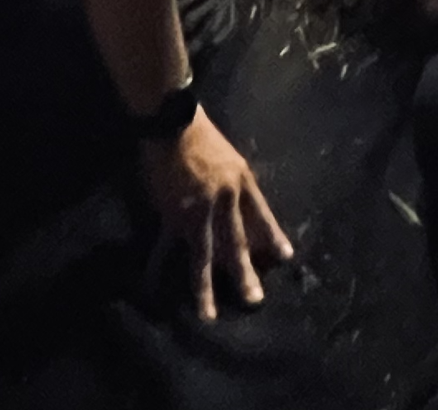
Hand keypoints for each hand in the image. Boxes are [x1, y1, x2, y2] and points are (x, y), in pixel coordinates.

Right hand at [141, 106, 291, 320]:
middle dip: (245, 273)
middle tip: (254, 301)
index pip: (262, 215)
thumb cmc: (202, 135)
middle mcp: (223, 200)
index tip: (285, 258)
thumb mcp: (230, 157)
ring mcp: (196, 211)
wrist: (172, 121)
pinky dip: (157, 268)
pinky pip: (164, 247)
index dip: (273, 237)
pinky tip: (152, 289)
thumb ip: (236, 185)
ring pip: (203, 255)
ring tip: (208, 315)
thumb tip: (243, 213)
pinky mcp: (170, 215)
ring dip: (205, 287)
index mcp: (241, 182)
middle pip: (237, 242)